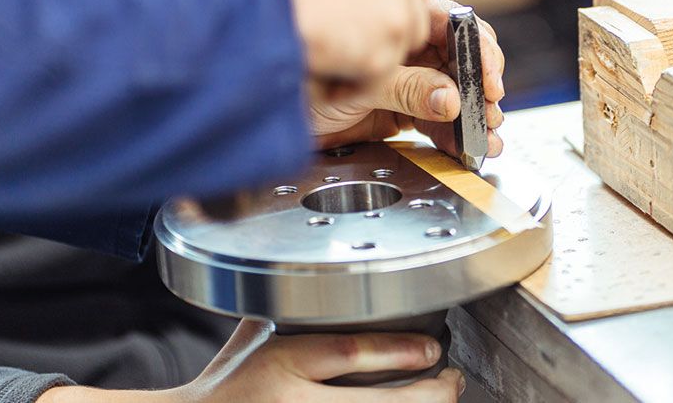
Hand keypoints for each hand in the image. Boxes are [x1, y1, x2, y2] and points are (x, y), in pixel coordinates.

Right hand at [181, 320, 463, 401]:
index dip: (399, 350)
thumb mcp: (248, 341)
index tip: (433, 347)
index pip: (348, 352)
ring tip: (445, 399)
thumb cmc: (220, 387)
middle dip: (430, 393)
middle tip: (453, 378)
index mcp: (280, 364)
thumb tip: (311, 280)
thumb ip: (280, 314)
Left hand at [312, 0, 504, 158]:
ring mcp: (403, 75)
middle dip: (480, 87)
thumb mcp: (355, 82)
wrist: (268, 107)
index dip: (477, 51)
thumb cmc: (295, 73)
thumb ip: (405, 88)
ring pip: (453, 91)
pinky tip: (466, 146)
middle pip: (460, 60)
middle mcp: (403, 43)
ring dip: (473, 114)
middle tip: (489, 113)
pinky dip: (453, 133)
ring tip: (485, 136)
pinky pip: (436, 118)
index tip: (488, 80)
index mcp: (394, 15)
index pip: (451, 25)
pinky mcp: (398, 109)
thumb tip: (449, 97)